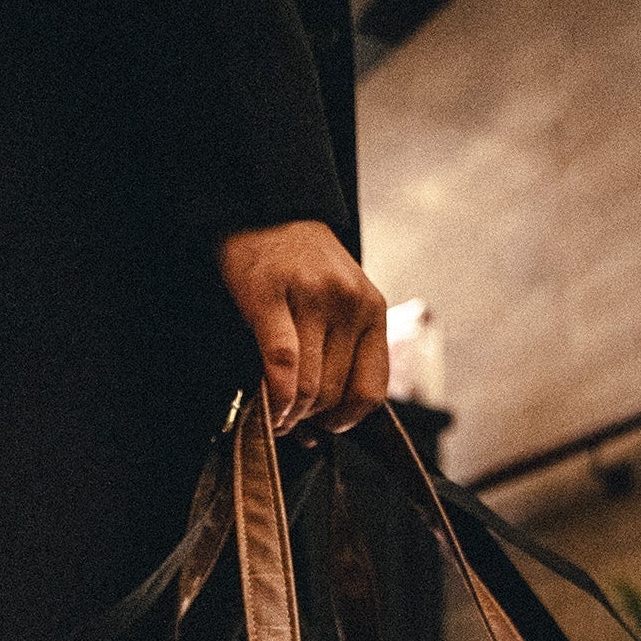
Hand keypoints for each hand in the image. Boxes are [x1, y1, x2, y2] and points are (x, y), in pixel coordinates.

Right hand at [217, 221, 388, 435]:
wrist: (268, 213)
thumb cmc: (301, 270)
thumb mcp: (339, 306)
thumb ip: (341, 354)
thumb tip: (327, 424)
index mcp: (372, 311)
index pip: (372, 390)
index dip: (346, 421)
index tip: (325, 427)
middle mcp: (349, 304)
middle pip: (334, 392)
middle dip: (309, 419)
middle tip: (290, 422)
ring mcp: (312, 298)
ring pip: (308, 385)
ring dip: (289, 414)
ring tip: (276, 418)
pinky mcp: (272, 296)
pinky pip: (282, 364)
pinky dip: (275, 397)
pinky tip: (269, 409)